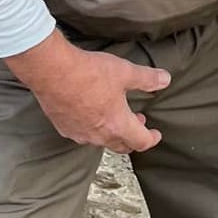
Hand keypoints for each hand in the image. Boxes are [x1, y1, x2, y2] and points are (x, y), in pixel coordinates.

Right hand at [6, 29, 169, 152]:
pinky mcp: (63, 128)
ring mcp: (79, 134)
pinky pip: (82, 134)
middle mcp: (99, 135)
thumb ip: (147, 79)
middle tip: (137, 122)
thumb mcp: (125, 72)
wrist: (52, 71)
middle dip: (132, 137)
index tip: (155, 134)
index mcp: (118, 125)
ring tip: (114, 116)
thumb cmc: (89, 72)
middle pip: (121, 146)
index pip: (141, 142)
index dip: (151, 139)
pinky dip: (92, 128)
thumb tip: (165, 80)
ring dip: (112, 132)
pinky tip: (90, 114)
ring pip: (101, 141)